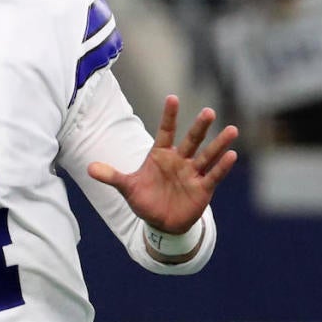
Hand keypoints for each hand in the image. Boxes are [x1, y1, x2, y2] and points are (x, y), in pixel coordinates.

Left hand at [89, 95, 238, 233]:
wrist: (161, 223)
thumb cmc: (146, 200)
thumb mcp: (128, 188)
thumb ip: (112, 176)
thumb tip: (89, 169)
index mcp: (161, 155)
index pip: (166, 131)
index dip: (168, 116)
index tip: (172, 97)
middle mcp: (179, 160)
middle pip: (191, 140)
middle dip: (199, 127)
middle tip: (208, 111)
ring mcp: (193, 173)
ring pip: (208, 155)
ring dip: (219, 144)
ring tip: (232, 130)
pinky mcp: (203, 188)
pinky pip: (214, 175)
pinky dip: (222, 166)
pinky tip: (231, 155)